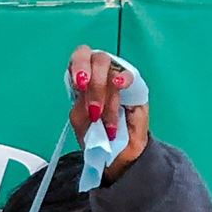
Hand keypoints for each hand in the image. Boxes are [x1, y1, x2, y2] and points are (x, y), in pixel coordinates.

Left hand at [66, 43, 147, 182]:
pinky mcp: (133, 86)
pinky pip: (129, 74)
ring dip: (105, 93)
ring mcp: (116, 77)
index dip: (78, 64)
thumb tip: (86, 98)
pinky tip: (121, 85)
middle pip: (94, 58)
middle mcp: (99, 74)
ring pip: (110, 68)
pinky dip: (124, 78)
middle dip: (93, 84)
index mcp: (82, 81)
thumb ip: (79, 110)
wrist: (118, 153)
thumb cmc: (97, 137)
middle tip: (94, 108)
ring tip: (104, 116)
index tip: (79, 83)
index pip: (79, 58)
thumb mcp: (81, 125)